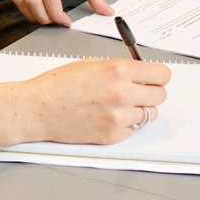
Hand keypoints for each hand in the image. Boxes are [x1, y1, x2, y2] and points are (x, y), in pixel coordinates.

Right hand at [0, 59, 170, 151]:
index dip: (158, 76)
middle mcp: (123, 93)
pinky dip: (127, 124)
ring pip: (150, 114)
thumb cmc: (59, 85)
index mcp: (118, 70)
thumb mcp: (92, 64)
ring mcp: (119, 117)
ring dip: (140, 109)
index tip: (154, 78)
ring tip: (120, 106)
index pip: (162, 75)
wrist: (37, 109)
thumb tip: (141, 74)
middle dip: (151, 92)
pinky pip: (134, 129)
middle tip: (138, 92)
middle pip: (160, 95)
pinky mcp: (112, 135)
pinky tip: (109, 117)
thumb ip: (120, 68)